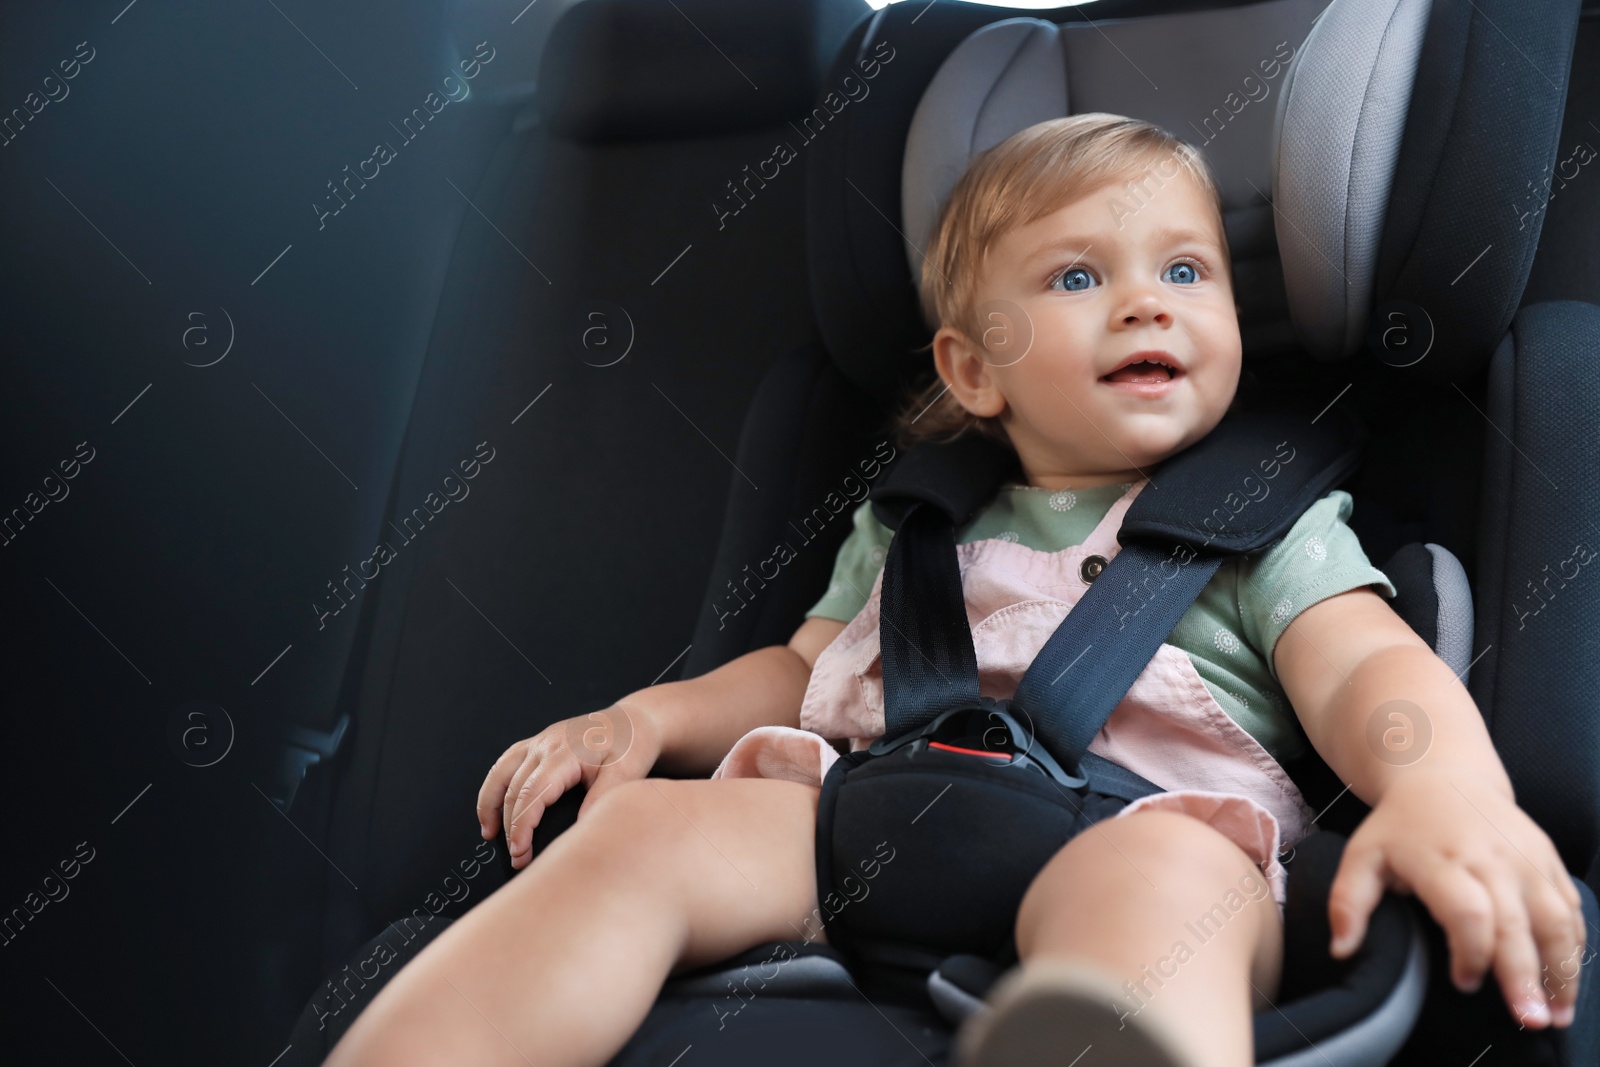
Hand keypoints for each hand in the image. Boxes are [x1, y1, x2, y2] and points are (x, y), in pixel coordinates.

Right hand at [476, 700, 662, 869]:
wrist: (634, 722)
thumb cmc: (631, 746)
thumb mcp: (625, 775)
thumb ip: (600, 801)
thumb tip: (577, 832)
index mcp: (565, 752)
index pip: (532, 794)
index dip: (521, 827)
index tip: (520, 853)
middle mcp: (546, 744)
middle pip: (514, 788)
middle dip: (510, 826)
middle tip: (517, 858)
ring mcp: (539, 741)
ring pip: (501, 773)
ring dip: (490, 805)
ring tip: (489, 835)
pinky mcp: (537, 743)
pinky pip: (507, 763)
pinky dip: (495, 786)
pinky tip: (494, 806)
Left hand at [1327, 769, 1587, 1027]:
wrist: (1444, 776)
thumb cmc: (1399, 826)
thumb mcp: (1363, 855)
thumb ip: (1348, 902)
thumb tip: (1341, 951)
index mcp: (1443, 858)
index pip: (1468, 912)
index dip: (1470, 952)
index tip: (1463, 983)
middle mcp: (1492, 858)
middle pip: (1517, 923)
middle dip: (1525, 976)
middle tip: (1529, 1019)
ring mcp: (1527, 858)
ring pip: (1556, 920)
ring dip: (1562, 970)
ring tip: (1557, 1016)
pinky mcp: (1549, 860)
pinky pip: (1572, 909)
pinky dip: (1574, 948)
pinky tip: (1567, 982)